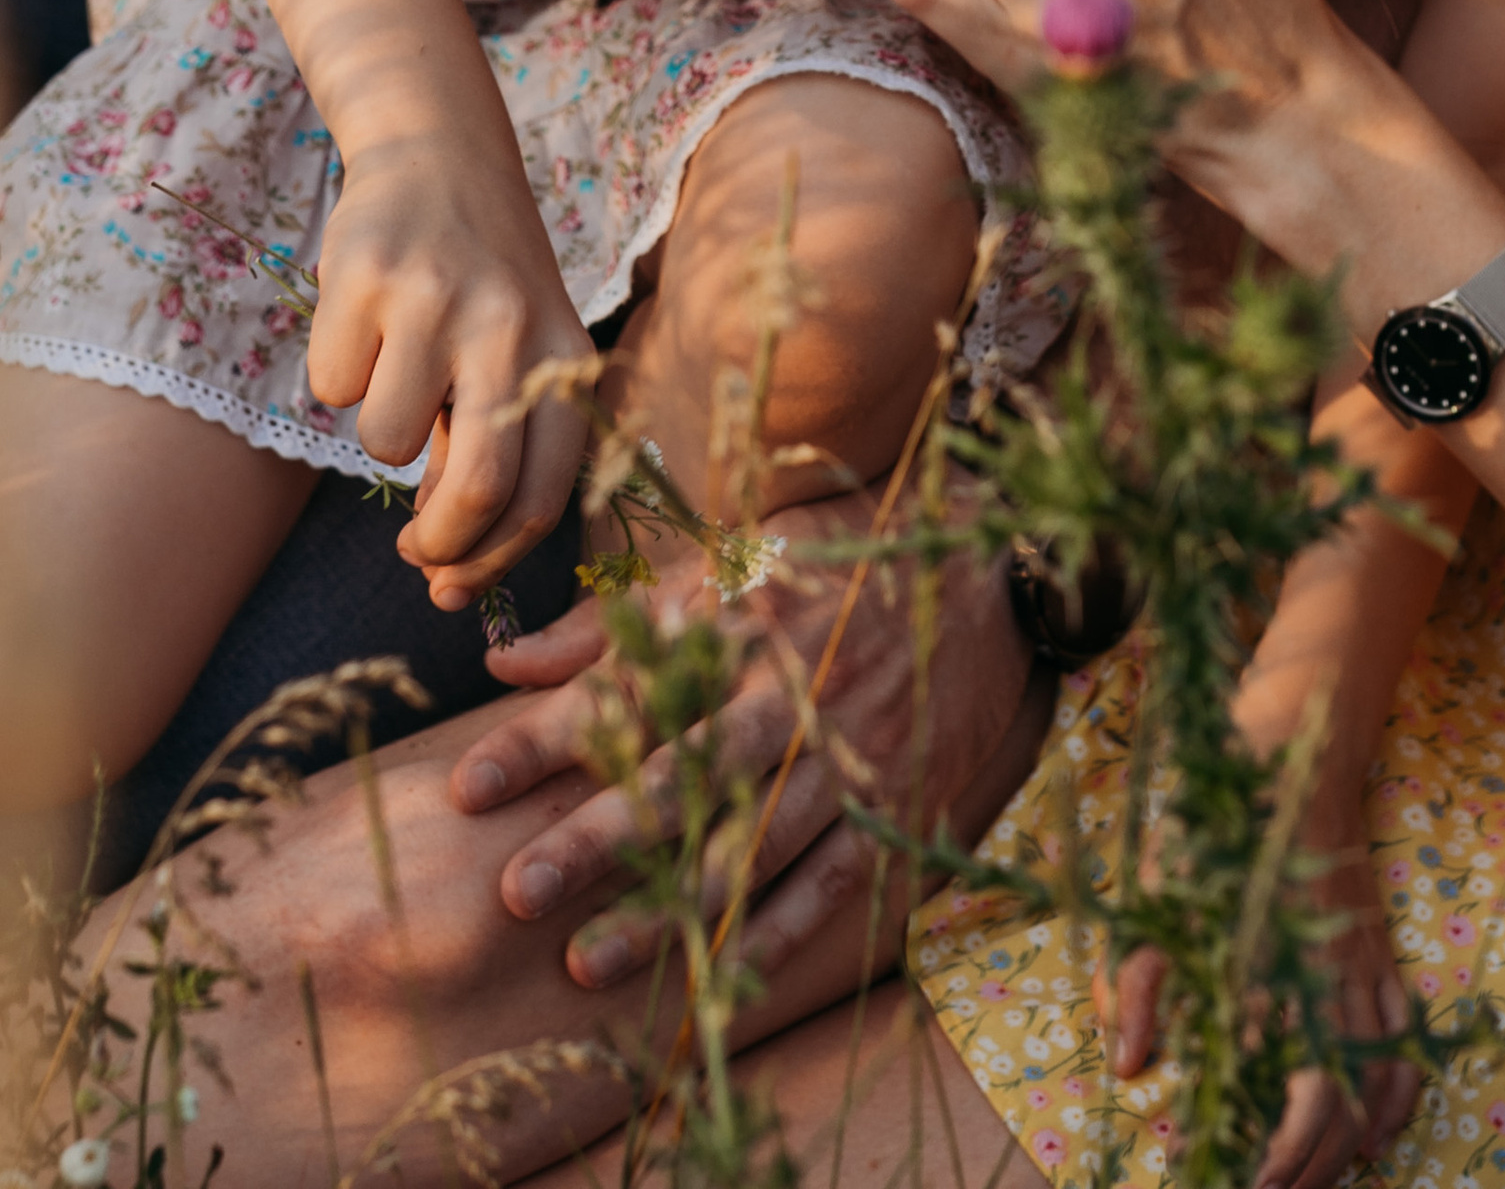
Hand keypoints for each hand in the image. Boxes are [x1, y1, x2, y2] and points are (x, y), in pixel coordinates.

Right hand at [306, 141, 590, 603]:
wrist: (439, 153)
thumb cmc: (481, 282)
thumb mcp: (517, 356)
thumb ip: (491, 453)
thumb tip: (443, 576)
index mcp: (566, 355)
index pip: (544, 495)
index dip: (493, 561)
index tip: (454, 585)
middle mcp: (513, 327)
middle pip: (478, 489)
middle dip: (438, 543)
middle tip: (415, 549)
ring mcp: (439, 300)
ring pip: (385, 442)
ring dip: (380, 430)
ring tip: (400, 364)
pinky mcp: (368, 277)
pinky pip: (332, 386)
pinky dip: (340, 372)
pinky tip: (368, 318)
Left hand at [451, 499, 1046, 986]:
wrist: (990, 575)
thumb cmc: (840, 562)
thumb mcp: (727, 562)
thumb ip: (614, 621)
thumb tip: (500, 660)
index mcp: (746, 619)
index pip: (628, 685)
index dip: (545, 738)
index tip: (469, 787)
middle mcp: (794, 689)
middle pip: (687, 771)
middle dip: (599, 835)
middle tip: (517, 889)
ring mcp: (848, 754)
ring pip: (751, 844)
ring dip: (670, 908)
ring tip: (587, 960)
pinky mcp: (893, 805)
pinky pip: (829, 884)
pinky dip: (772, 938)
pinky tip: (710, 987)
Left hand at [1105, 819, 1419, 1188]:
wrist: (1296, 746)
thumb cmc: (1216, 821)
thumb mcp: (1159, 891)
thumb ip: (1136, 980)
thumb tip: (1132, 1067)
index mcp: (1276, 968)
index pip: (1298, 1095)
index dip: (1279, 1157)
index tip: (1242, 1185)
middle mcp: (1330, 977)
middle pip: (1341, 1107)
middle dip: (1309, 1171)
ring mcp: (1363, 964)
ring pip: (1374, 1082)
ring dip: (1347, 1148)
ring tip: (1308, 1183)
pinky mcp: (1378, 949)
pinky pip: (1405, 1038)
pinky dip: (1395, 1096)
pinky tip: (1372, 1134)